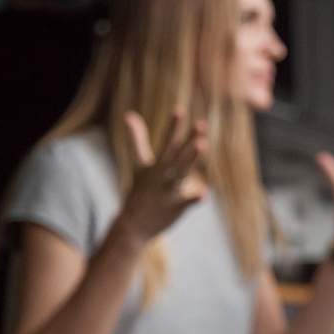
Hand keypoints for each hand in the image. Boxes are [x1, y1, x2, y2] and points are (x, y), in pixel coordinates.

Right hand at [118, 109, 207, 243]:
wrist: (133, 224)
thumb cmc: (140, 190)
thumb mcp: (139, 165)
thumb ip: (137, 140)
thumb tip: (129, 114)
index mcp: (154, 165)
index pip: (166, 142)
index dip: (173, 126)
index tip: (180, 110)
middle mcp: (160, 176)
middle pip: (176, 155)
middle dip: (188, 140)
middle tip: (201, 124)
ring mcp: (167, 191)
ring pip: (180, 173)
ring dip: (190, 159)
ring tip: (203, 144)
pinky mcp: (174, 208)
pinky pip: (185, 203)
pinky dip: (194, 198)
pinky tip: (204, 193)